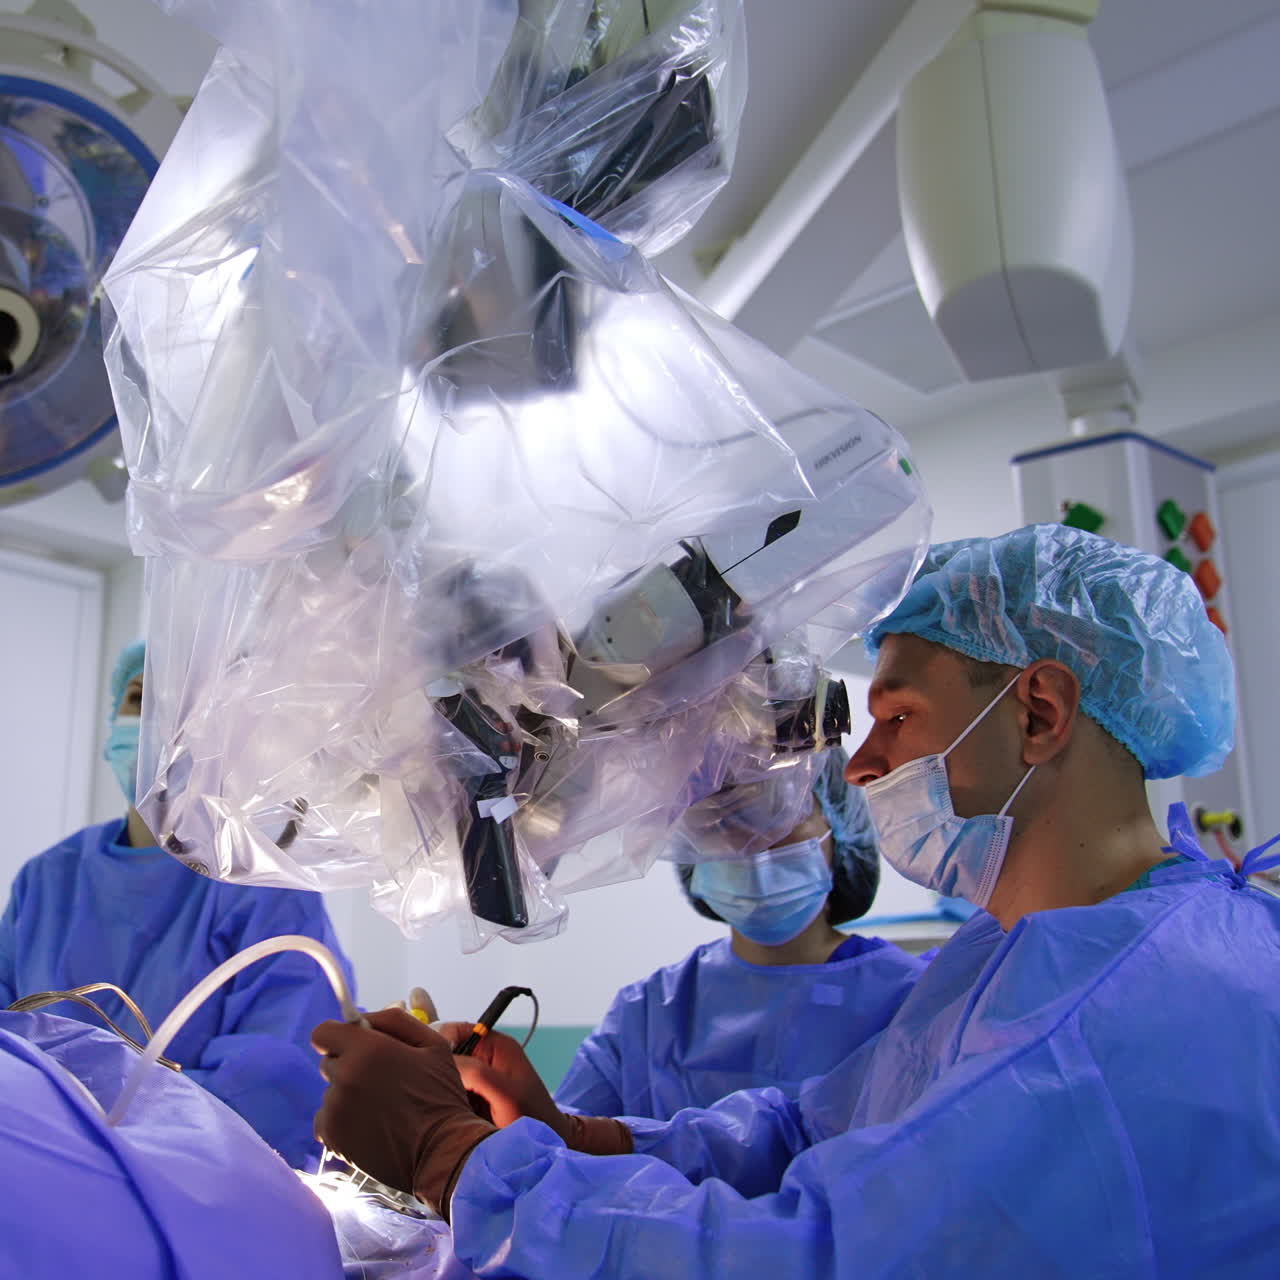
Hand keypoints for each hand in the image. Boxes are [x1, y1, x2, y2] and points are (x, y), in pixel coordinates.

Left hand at [313, 1009, 494, 1213]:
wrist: (441, 1150)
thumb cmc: (440, 1095)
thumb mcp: (432, 1044)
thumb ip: (395, 1021)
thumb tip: (364, 1018)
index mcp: (366, 1049)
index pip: (323, 1032)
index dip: (338, 1036)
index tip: (354, 1045)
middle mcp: (344, 1076)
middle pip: (329, 1061)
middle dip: (349, 1064)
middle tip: (380, 1078)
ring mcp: (335, 1108)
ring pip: (331, 1091)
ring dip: (348, 1094)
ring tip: (380, 1107)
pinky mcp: (332, 1136)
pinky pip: (326, 1118)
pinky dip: (342, 1120)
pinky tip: (368, 1125)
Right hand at [435, 1022, 632, 1156]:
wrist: (545, 1144)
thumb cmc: (533, 1118)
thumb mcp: (506, 1093)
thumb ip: (477, 1073)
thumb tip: (445, 1061)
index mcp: (495, 1045)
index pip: (456, 1030)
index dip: (441, 1042)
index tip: (432, 1064)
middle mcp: (484, 1057)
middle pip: (446, 1051)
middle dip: (437, 1067)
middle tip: (432, 1087)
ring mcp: (477, 1077)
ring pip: (444, 1073)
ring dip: (439, 1086)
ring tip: (439, 1102)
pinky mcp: (471, 1097)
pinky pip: (448, 1091)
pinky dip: (443, 1100)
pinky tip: (445, 1113)